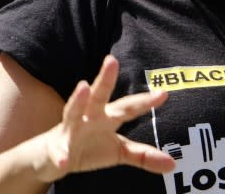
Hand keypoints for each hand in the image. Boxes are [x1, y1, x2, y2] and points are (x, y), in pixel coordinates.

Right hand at [37, 55, 175, 182]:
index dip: (145, 100)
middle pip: (98, 96)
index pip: (128, 107)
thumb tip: (172, 164)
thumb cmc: (88, 147)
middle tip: (112, 60)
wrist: (52, 158)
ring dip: (77, 99)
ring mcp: (71, 130)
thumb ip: (143, 155)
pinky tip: (63, 160)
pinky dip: (60, 154)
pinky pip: (59, 151)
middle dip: (105, 79)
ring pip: (73, 111)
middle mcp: (89, 117)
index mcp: (106, 117)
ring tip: (83, 86)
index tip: (164, 93)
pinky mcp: (57, 148)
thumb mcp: (118, 152)